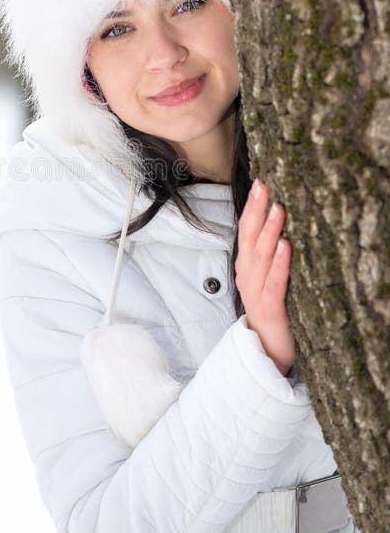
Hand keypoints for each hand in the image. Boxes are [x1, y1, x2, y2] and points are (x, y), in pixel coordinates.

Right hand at [235, 179, 295, 375]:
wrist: (267, 350)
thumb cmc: (270, 311)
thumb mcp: (266, 278)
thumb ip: (267, 254)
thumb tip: (278, 224)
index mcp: (247, 266)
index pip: (247, 230)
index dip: (252, 206)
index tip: (260, 182)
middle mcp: (248, 275)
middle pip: (250, 237)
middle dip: (257, 210)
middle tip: (264, 186)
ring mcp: (256, 291)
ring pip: (261, 256)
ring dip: (270, 231)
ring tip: (279, 209)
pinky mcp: (270, 308)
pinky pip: (274, 282)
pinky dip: (279, 263)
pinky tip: (285, 246)